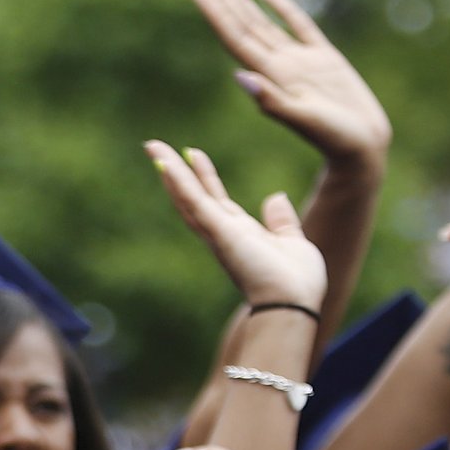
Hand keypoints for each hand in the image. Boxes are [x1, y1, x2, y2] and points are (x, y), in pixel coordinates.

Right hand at [145, 142, 327, 310]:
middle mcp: (223, 234)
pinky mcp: (220, 233)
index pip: (216, 200)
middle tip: (156, 147)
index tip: (193, 154)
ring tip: (153, 146)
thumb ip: (282, 221)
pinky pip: (196, 203)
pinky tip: (167, 164)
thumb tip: (274, 197)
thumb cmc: (297, 283)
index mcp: (240, 235)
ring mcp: (218, 234)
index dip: (204, 177)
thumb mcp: (293, 242)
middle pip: (193, 197)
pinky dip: (180, 183)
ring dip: (170, 172)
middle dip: (175, 172)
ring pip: (188, 197)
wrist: (294, 303)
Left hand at [187, 0, 389, 170]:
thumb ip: (272, 101)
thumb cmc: (335, 139)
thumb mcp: (304, 120)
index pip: (234, 36)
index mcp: (270, 75)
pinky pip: (299, 26)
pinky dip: (283, 8)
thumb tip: (239, 77)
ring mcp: (300, 61)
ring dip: (239, 1)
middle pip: (241, 24)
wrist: (361, 150)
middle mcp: (279, 65)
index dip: (215, 11)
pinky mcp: (324, 59)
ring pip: (262, 22)